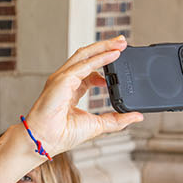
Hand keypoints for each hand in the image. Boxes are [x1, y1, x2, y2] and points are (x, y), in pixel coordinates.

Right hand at [23, 36, 144, 155]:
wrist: (45, 140)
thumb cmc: (61, 135)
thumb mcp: (97, 125)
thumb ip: (117, 119)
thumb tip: (136, 116)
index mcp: (70, 91)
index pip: (87, 71)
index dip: (103, 65)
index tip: (118, 63)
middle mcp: (65, 82)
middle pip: (87, 57)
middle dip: (106, 47)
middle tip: (123, 42)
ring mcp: (62, 79)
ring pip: (85, 55)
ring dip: (104, 47)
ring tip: (121, 43)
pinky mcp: (62, 80)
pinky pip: (84, 64)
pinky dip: (100, 58)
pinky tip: (113, 55)